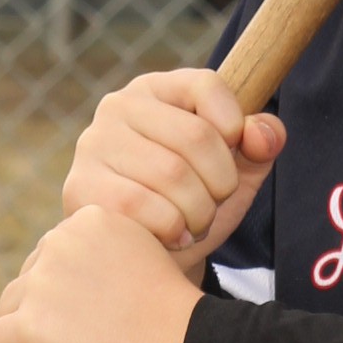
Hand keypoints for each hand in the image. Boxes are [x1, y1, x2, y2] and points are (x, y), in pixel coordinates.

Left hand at [0, 206, 205, 342]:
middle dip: (41, 311)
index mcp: (89, 221)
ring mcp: (40, 287)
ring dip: (24, 335)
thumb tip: (80, 289)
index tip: (83, 317)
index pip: (53, 255)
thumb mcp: (143, 261)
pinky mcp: (27, 329)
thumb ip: (107, 261)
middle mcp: (59, 243)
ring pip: (7, 310)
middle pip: (26, 281)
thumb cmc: (175, 322)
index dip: (63, 290)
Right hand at [63, 69, 284, 263]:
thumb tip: (262, 135)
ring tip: (194, 223)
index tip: (232, 156)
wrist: (147, 257)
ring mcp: (94, 144)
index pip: (207, 85)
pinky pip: (143, 206)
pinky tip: (172, 237)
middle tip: (214, 203)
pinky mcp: (80, 186)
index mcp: (158, 89)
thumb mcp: (237, 169)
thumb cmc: (192, 202)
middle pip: (197, 136)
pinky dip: (171, 229)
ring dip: (199, 212)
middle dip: (221, 183)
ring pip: (173, 175)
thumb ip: (261, 142)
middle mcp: (118, 106)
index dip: (234, 129)